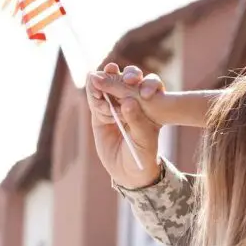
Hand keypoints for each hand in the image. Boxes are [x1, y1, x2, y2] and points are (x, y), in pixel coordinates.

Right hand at [85, 63, 162, 188]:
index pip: (151, 86)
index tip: (146, 93)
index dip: (149, 84)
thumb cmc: (142, 154)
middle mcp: (134, 101)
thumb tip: (128, 101)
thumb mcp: (143, 139)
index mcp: (152, 105)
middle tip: (119, 75)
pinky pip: (96, 98)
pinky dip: (93, 92)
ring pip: (111, 86)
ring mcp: (116, 104)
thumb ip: (135, 120)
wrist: (127, 170)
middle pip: (130, 80)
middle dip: (126, 75)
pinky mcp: (100, 112)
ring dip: (106, 80)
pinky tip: (93, 89)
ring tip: (100, 85)